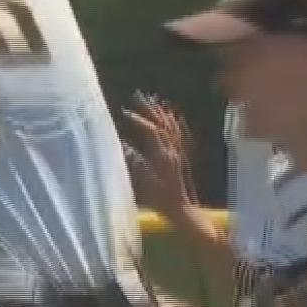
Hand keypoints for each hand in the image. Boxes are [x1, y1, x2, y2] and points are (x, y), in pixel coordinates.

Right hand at [122, 94, 198, 221]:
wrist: (183, 210)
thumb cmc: (162, 201)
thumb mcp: (144, 184)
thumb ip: (134, 163)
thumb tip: (122, 146)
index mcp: (164, 156)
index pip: (152, 131)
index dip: (139, 120)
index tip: (125, 113)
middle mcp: (174, 151)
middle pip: (163, 124)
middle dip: (150, 109)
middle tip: (138, 96)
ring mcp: (180, 153)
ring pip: (173, 127)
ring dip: (162, 112)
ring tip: (154, 100)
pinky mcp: (183, 157)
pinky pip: (181, 134)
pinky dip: (175, 122)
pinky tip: (172, 115)